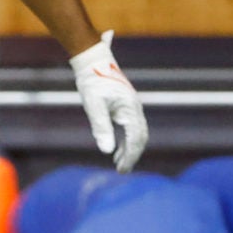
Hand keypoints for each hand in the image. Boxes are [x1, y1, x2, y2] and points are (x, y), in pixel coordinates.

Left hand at [69, 31, 147, 172]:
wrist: (94, 61)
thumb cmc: (92, 82)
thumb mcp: (93, 105)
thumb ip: (100, 127)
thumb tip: (106, 150)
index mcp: (130, 109)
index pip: (135, 138)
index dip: (130, 156)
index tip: (121, 169)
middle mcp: (135, 109)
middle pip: (140, 138)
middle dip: (132, 155)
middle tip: (121, 171)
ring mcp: (132, 108)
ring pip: (137, 134)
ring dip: (130, 150)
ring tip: (120, 166)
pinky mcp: (126, 107)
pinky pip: (131, 128)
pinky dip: (127, 141)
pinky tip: (118, 151)